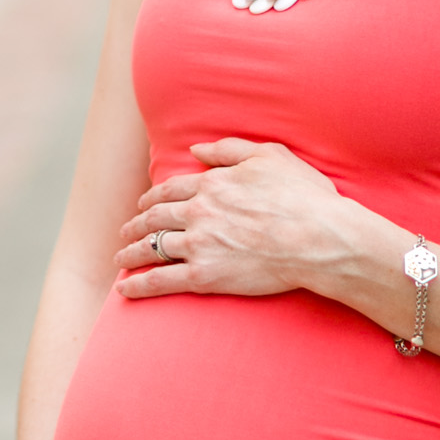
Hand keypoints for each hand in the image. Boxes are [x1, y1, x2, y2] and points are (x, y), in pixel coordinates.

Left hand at [114, 137, 356, 299]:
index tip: (144, 204)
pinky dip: (139, 285)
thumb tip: (196, 150)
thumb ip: (229, 150)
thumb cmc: (303, 197)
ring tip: (121, 258)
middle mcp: (198, 212)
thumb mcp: (270, 156)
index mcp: (212, 184)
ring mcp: (198, 245)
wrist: (318, 238)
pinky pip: (161, 281)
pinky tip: (125, 289)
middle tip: (125, 231)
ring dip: (132, 253)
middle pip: (155, 218)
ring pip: (152, 248)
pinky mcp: (204, 277)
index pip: (171, 190)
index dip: (153, 198)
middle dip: (136, 225)